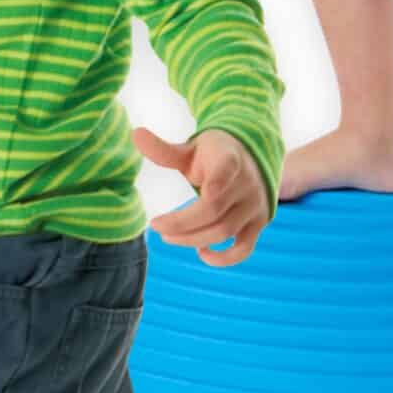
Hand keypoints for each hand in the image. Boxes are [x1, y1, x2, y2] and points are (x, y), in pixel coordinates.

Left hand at [132, 125, 270, 266]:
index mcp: (229, 158)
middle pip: (213, 209)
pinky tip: (202, 253)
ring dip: (193, 239)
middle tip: (156, 226)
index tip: (208, 191)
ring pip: (224, 231)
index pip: (227, 168)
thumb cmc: (212, 156)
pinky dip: (225, 258)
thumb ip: (164, 150)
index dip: (219, 180)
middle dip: (182, 222)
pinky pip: (244, 248)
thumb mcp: (190, 150)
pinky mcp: (257, 224)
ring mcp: (253, 205)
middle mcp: (246, 183)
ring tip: (168, 237)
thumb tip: (135, 134)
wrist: (250, 159)